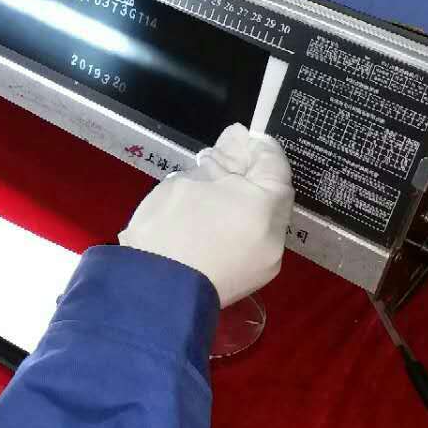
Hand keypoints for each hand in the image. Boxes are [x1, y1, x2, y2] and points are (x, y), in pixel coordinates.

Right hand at [118, 124, 293, 306]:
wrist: (153, 290)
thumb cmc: (166, 229)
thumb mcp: (187, 183)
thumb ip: (215, 166)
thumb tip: (227, 154)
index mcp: (262, 206)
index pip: (274, 166)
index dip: (258, 148)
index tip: (242, 137)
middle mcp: (274, 235)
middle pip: (272, 194)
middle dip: (250, 174)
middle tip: (224, 159)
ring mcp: (266, 260)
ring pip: (262, 219)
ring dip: (244, 200)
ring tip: (213, 189)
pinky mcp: (252, 278)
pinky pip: (253, 239)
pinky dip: (240, 223)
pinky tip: (216, 217)